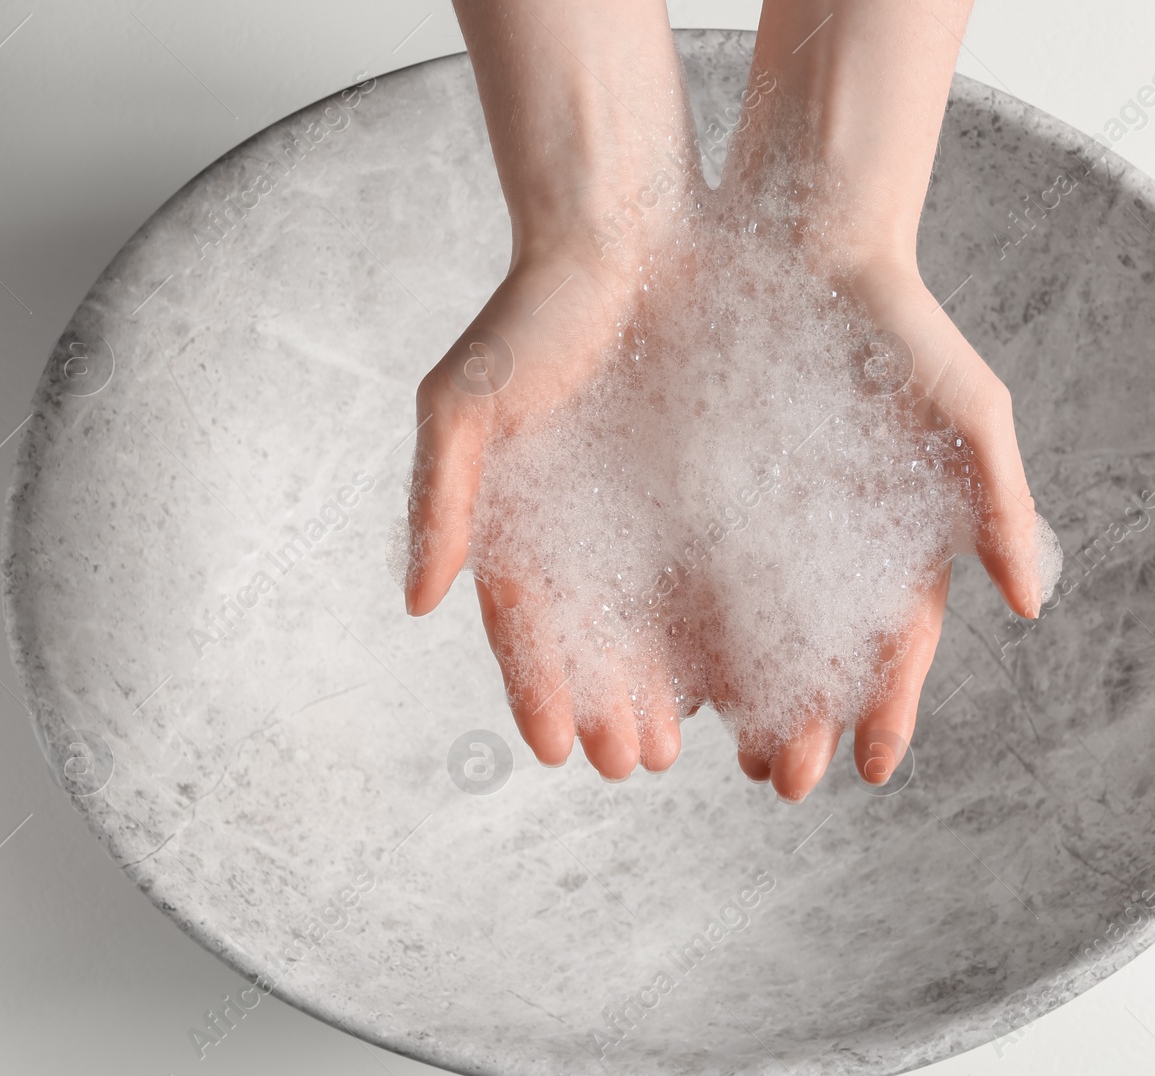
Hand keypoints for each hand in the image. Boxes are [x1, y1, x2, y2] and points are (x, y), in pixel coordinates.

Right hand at [400, 0, 701, 779]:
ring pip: (658, 620)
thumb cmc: (531, 313)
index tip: (558, 748)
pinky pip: (716, 571)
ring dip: (666, 687)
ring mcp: (648, 512)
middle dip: (612, 707)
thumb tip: (416, 602)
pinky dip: (721, 626)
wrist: (628, 235)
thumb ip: (441, 499)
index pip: (526, 628)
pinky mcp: (710, 490)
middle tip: (635, 762)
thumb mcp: (464, 404)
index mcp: (520, 522)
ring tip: (685, 744)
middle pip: (596, 641)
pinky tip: (738, 674)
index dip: (538, 690)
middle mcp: (585, 528)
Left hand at [722, 0, 1046, 800]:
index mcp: (892, 537)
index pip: (893, 644)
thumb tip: (1029, 607)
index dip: (888, 706)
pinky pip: (681, 571)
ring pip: (742, 626)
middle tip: (779, 780)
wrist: (804, 238)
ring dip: (733, 692)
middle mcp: (821, 540)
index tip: (874, 768)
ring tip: (716, 749)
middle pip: (811, 651)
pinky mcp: (691, 486)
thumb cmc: (901, 325)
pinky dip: (677, 623)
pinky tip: (663, 671)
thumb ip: (1000, 503)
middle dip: (799, 720)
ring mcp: (754, 517)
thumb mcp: (967, 408)